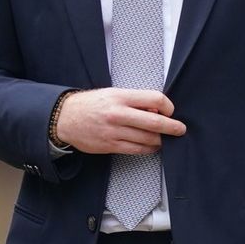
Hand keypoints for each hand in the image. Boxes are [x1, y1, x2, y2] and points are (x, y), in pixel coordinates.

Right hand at [53, 89, 185, 154]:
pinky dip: (148, 149)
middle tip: (180, 129)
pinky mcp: (110, 145)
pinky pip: (137, 150)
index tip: (170, 111)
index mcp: (120, 96)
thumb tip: (157, 109)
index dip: (168, 106)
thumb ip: (134, 100)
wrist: (64, 118)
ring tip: (162, 138)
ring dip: (160, 140)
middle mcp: (118, 113)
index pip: (154, 99)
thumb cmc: (90, 104)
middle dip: (172, 127)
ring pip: (148, 138)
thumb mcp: (112, 93)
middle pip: (155, 121)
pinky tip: (151, 146)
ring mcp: (114, 131)